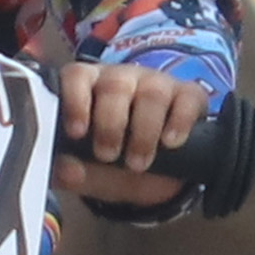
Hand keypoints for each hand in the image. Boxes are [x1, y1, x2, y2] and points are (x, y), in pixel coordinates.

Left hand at [52, 60, 206, 208]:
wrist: (157, 177)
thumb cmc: (116, 163)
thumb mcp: (92, 174)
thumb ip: (74, 174)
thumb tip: (66, 171)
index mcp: (89, 89)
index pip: (77, 76)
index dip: (75, 101)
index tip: (76, 132)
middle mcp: (122, 79)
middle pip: (114, 85)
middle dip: (110, 125)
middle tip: (108, 155)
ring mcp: (156, 83)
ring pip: (152, 93)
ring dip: (144, 132)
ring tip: (138, 162)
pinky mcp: (189, 95)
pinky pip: (187, 98)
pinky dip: (179, 122)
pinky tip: (170, 143)